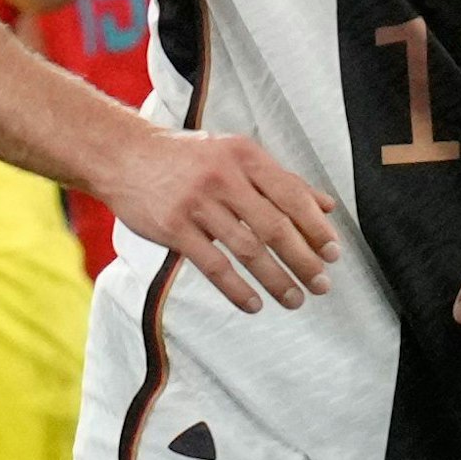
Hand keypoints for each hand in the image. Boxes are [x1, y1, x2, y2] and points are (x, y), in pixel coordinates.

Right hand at [100, 129, 340, 313]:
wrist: (126, 155)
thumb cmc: (189, 157)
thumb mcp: (237, 155)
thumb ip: (282, 180)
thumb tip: (327, 205)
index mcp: (246, 156)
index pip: (292, 194)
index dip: (316, 226)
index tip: (334, 253)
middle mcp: (225, 177)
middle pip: (274, 225)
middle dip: (303, 259)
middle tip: (322, 284)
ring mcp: (198, 203)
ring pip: (247, 249)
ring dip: (276, 279)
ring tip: (295, 299)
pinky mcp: (174, 227)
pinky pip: (213, 265)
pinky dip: (236, 289)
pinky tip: (254, 304)